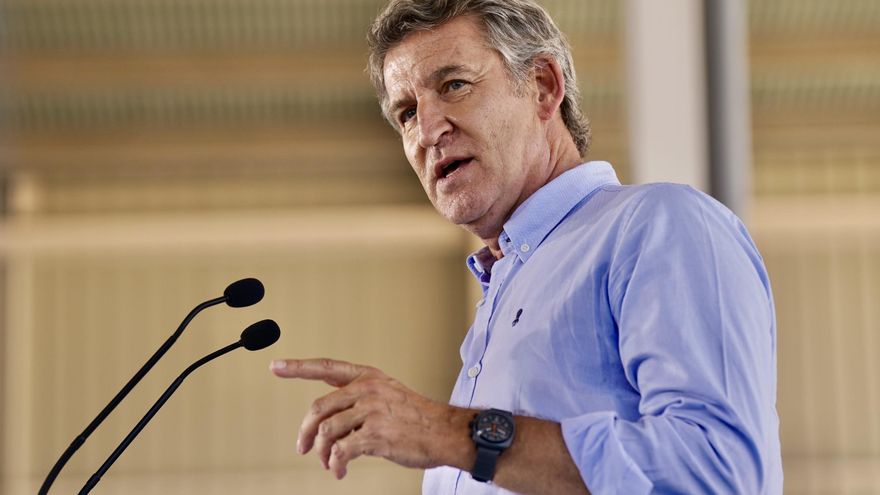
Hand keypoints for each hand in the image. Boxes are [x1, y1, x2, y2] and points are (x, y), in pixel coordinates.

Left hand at [270, 358, 473, 478]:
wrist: (445, 432)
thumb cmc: (416, 417)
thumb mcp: (387, 393)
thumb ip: (358, 396)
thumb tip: (327, 413)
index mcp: (367, 377)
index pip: (325, 367)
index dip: (298, 367)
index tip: (276, 366)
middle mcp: (367, 390)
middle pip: (318, 409)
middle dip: (305, 432)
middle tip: (303, 447)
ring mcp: (371, 412)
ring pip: (326, 432)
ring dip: (322, 453)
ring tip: (328, 463)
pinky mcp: (375, 435)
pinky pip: (341, 451)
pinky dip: (335, 465)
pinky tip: (339, 471)